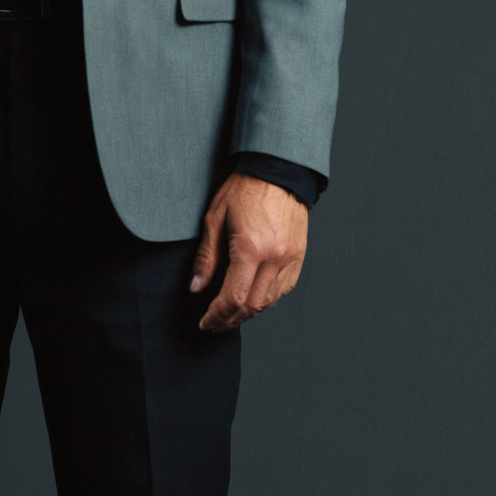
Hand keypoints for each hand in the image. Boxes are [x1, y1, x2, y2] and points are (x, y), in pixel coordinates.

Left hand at [190, 172, 308, 333]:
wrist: (278, 171)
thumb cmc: (245, 190)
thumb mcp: (214, 219)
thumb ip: (206, 258)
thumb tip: (196, 287)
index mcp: (251, 248)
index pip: (233, 297)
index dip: (217, 315)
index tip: (205, 322)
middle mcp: (274, 257)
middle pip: (252, 305)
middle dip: (231, 320)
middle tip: (215, 325)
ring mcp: (290, 258)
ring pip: (269, 301)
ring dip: (248, 313)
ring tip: (231, 316)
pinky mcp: (299, 256)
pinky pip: (283, 289)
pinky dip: (267, 300)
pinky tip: (253, 300)